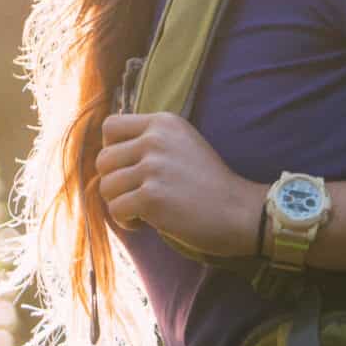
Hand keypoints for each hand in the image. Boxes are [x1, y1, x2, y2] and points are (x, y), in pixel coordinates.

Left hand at [95, 111, 262, 259]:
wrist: (241, 212)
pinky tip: (145, 224)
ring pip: (106, 186)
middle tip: (136, 196)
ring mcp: (154, 167)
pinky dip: (126, 222)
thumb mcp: (182, 144)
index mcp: (163, 122)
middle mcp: (156, 139)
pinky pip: (116, 209)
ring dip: (120, 204)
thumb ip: (149, 141)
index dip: (111, 150)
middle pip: (103, 159)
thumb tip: (105, 154)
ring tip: (142, 211)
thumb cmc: (210, 185)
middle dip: (115, 183)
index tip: (128, 169)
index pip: (110, 127)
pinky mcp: (152, 196)